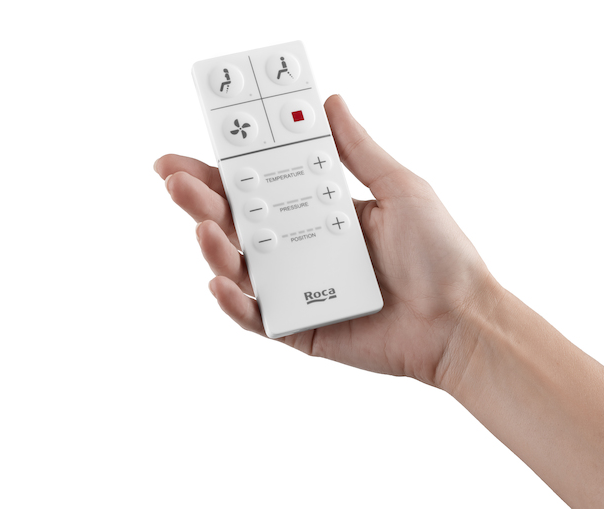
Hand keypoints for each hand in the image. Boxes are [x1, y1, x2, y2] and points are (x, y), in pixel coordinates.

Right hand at [154, 95, 501, 387]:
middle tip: (174, 181)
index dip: (218, 172)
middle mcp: (299, 247)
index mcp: (317, 211)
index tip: (187, 156)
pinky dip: (232, 303)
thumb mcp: (399, 188)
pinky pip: (255, 316)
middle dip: (200, 200)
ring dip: (212, 246)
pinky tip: (219, 283)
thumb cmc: (440, 256)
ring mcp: (296, 288)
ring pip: (238, 266)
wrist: (460, 320)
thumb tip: (330, 103)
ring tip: (201, 226)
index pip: (257, 187)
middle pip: (237, 222)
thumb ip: (358, 151)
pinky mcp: (298, 327)